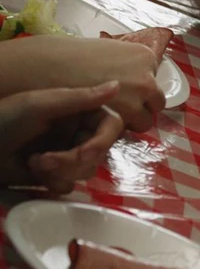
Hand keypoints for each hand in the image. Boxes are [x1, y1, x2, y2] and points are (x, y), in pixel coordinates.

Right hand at [0, 36, 164, 131]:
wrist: (44, 68)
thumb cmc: (70, 57)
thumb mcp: (107, 51)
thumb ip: (126, 66)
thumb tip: (134, 79)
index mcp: (145, 56)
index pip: (153, 80)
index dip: (136, 88)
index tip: (120, 89)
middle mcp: (148, 77)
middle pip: (156, 102)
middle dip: (139, 106)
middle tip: (115, 106)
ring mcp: (139, 99)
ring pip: (146, 120)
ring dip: (130, 121)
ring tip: (104, 116)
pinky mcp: (127, 116)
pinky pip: (129, 131)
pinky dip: (116, 131)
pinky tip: (97, 122)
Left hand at [0, 82, 124, 193]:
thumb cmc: (4, 120)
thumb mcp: (40, 105)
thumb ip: (79, 97)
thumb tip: (119, 84)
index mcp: (77, 111)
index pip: (110, 125)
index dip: (101, 141)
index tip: (84, 151)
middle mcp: (76, 131)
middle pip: (101, 152)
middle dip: (73, 160)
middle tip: (45, 161)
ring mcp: (66, 154)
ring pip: (88, 170)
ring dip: (62, 171)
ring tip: (35, 164)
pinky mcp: (55, 174)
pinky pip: (71, 184)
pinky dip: (54, 182)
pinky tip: (35, 174)